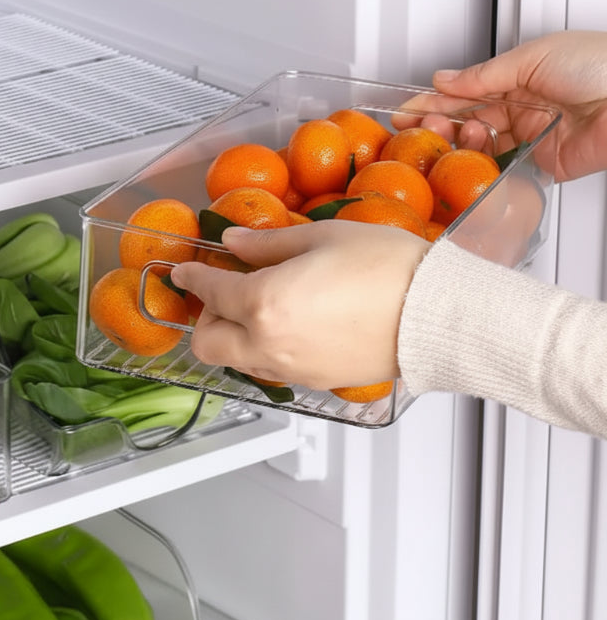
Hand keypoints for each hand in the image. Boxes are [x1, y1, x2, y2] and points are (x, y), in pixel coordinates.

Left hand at [169, 221, 430, 389]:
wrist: (436, 314)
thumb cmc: (388, 268)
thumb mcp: (322, 238)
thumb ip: (267, 244)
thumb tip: (233, 243)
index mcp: (263, 302)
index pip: (209, 292)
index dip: (192, 278)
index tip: (184, 271)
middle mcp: (268, 344)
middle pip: (207, 345)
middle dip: (206, 317)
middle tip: (227, 292)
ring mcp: (290, 369)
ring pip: (235, 361)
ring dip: (233, 336)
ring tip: (262, 308)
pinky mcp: (313, 381)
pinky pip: (269, 370)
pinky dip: (263, 350)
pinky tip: (290, 326)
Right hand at [432, 30, 606, 181]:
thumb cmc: (600, 65)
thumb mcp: (533, 57)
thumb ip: (484, 75)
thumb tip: (445, 80)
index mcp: (517, 79)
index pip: (465, 93)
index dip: (433, 102)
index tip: (406, 111)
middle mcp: (520, 110)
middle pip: (466, 122)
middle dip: (438, 126)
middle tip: (419, 130)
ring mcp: (528, 138)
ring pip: (479, 147)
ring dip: (459, 143)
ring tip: (454, 137)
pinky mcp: (538, 165)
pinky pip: (501, 170)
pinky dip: (482, 168)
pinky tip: (469, 161)